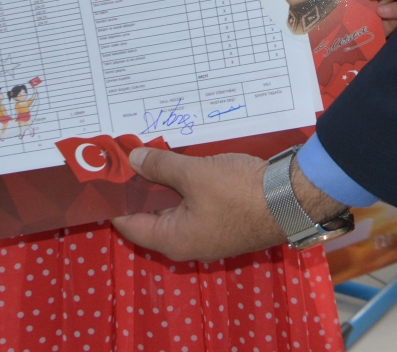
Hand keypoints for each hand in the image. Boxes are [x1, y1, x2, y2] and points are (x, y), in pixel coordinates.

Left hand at [113, 148, 344, 262]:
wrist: (293, 199)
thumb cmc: (240, 193)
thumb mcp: (196, 174)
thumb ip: (161, 167)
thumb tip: (133, 161)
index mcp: (173, 240)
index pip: (128, 224)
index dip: (114, 199)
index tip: (103, 175)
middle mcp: (186, 242)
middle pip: (150, 215)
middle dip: (138, 186)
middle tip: (125, 156)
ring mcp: (206, 233)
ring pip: (173, 207)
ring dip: (162, 184)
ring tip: (149, 153)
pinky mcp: (223, 221)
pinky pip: (192, 204)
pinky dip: (183, 186)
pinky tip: (180, 162)